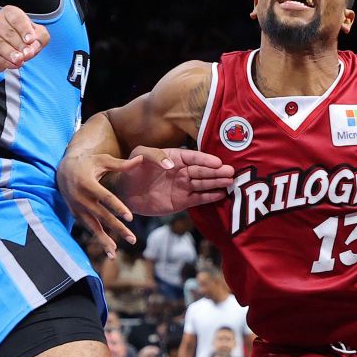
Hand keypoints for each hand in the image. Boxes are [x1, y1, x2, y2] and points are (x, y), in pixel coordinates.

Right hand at [0, 6, 49, 75]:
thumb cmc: (13, 41)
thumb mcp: (31, 37)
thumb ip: (39, 38)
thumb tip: (34, 46)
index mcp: (9, 13)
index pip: (17, 17)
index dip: (25, 29)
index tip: (30, 40)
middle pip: (9, 32)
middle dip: (20, 44)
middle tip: (28, 54)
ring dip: (11, 53)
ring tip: (20, 60)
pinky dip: (3, 61)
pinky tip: (12, 65)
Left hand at [110, 146, 235, 216]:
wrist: (125, 192)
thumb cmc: (132, 169)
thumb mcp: (140, 156)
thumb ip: (154, 155)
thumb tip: (171, 164)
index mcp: (175, 157)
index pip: (194, 157)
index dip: (206, 160)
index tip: (217, 162)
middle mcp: (182, 171)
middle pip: (203, 171)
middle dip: (217, 171)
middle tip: (231, 172)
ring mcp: (184, 186)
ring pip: (204, 184)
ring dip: (217, 182)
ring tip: (230, 182)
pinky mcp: (183, 201)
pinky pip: (199, 198)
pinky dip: (210, 196)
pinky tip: (221, 195)